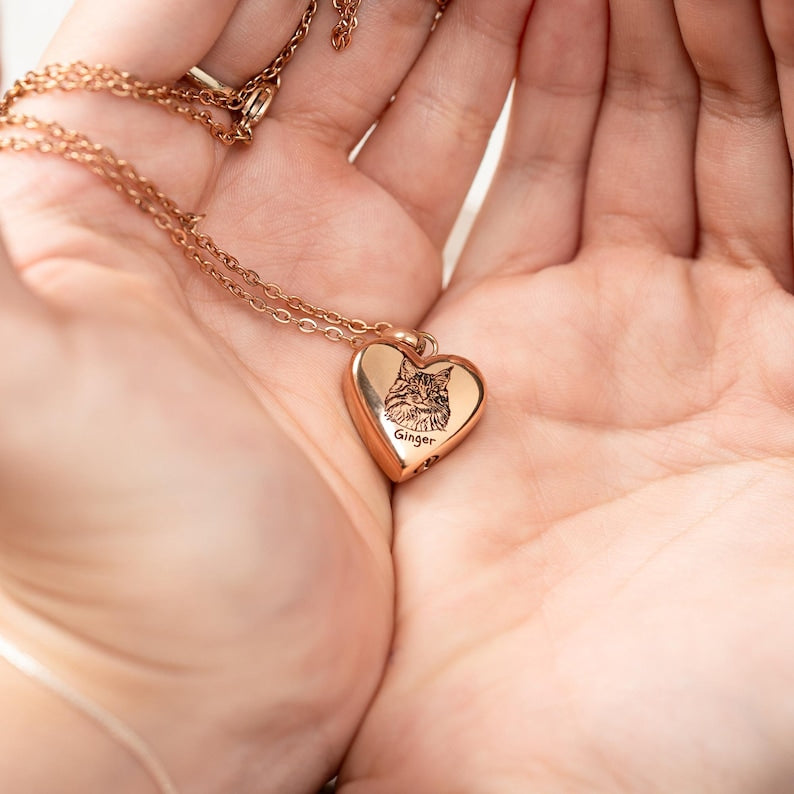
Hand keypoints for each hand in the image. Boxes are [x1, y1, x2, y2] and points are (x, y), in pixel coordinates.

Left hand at [0, 1, 528, 789]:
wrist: (198, 669)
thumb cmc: (97, 540)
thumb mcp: (14, 375)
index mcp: (89, 188)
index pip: (177, 6)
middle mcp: (198, 205)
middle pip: (290, 30)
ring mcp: (297, 250)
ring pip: (379, 89)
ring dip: (441, 16)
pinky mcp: (375, 302)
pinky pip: (437, 172)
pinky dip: (484, 101)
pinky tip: (527, 39)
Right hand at [341, 0, 793, 790]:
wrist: (521, 762)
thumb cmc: (717, 689)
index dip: (793, 51)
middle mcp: (720, 330)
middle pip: (736, 121)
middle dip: (710, 19)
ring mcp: (603, 328)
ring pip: (627, 136)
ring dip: (628, 32)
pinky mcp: (502, 341)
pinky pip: (531, 186)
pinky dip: (543, 96)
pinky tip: (549, 16)